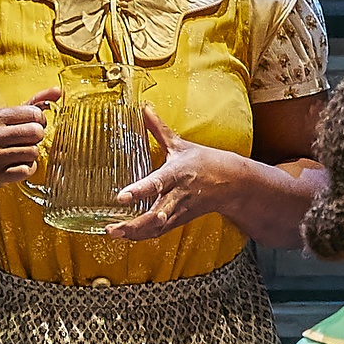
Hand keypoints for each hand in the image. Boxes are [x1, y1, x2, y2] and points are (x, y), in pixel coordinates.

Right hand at [0, 88, 56, 188]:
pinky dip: (28, 169)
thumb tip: (58, 90)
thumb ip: (36, 102)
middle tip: (28, 141)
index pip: (35, 114)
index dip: (40, 121)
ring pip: (33, 152)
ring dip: (32, 155)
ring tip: (20, 154)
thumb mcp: (11, 117)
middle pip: (36, 132)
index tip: (34, 125)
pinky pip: (28, 170)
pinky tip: (17, 166)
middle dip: (37, 138)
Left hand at [105, 112, 244, 240]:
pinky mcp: (180, 220)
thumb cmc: (203, 162)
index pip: (157, 183)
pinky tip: (125, 235)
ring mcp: (180, 211)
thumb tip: (143, 107)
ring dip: (135, 233)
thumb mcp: (181, 144)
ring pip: (157, 228)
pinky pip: (160, 232)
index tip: (121, 197)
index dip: (139, 191)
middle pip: (156, 215)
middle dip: (134, 225)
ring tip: (113, 234)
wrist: (232, 183)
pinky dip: (142, 236)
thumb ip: (158, 129)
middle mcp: (178, 195)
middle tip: (112, 229)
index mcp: (177, 173)